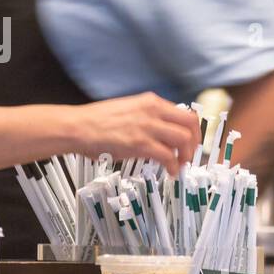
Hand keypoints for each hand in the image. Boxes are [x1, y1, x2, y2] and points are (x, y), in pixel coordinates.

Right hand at [69, 92, 199, 170]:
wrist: (78, 126)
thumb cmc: (96, 121)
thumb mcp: (128, 109)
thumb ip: (146, 117)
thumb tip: (159, 131)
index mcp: (150, 102)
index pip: (185, 113)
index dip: (193, 130)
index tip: (191, 142)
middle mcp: (153, 111)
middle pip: (190, 124)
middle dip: (195, 142)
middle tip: (190, 155)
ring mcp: (147, 127)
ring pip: (184, 139)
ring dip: (186, 155)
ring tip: (180, 165)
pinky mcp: (140, 144)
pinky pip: (168, 156)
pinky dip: (174, 166)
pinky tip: (170, 172)